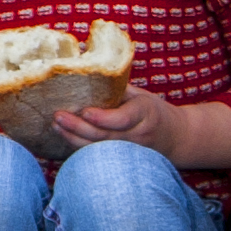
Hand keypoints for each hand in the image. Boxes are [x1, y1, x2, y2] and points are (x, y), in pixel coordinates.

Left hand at [54, 85, 177, 154]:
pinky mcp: (122, 162)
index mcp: (145, 113)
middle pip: (105, 136)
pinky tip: (65, 136)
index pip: (123, 118)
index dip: (103, 118)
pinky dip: (79, 147)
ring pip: (98, 149)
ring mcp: (130, 152)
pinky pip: (98, 156)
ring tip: (56, 125)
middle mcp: (138, 135)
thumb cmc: (152, 110)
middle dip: (78, 127)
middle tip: (58, 116)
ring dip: (74, 138)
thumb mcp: (141, 95)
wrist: (175, 137)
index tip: (85, 111)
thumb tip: (85, 69)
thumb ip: (117, 89)